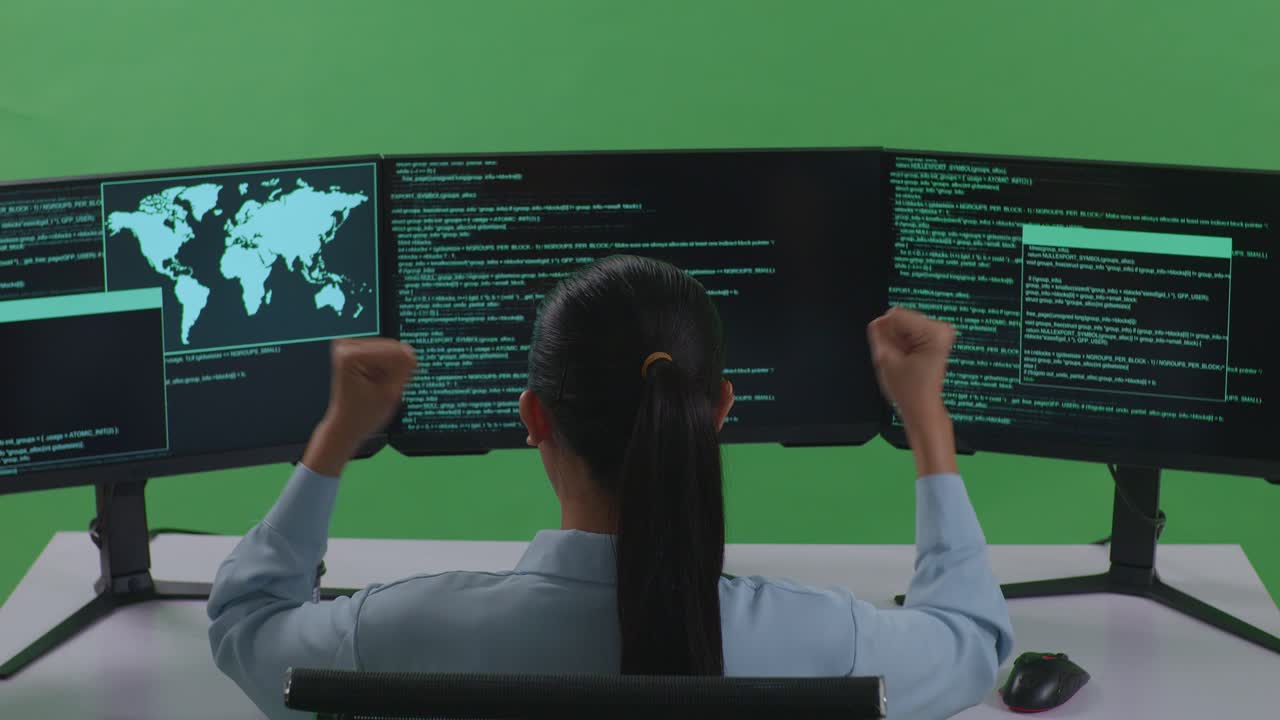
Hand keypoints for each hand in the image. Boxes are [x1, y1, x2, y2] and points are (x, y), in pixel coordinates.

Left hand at [302, 338, 416, 476]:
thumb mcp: (390, 393)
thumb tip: (409, 351)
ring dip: (389, 369)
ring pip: (389, 349)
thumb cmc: (361, 415)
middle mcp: (345, 346)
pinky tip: (375, 380)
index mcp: (350, 355)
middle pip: (391, 348)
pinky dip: (384, 368)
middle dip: (394, 370)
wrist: (346, 425)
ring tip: (377, 385)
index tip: (394, 387)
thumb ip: (404, 368)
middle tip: (384, 388)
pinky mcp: (353, 350)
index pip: (394, 352)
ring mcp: (348, 347)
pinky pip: (382, 352)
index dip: (402, 372)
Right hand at [867, 307, 956, 474]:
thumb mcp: (884, 359)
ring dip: (899, 341)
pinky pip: (910, 331)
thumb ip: (878, 333)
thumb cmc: (910, 390)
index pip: (895, 315)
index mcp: (934, 331)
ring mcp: (941, 333)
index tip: (894, 353)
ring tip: (906, 361)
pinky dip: (905, 344)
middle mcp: (942, 329)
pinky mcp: (937, 338)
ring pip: (904, 324)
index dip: (886, 334)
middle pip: (901, 317)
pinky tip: (910, 359)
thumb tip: (878, 321)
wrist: (922, 408)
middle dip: (894, 337)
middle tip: (901, 359)